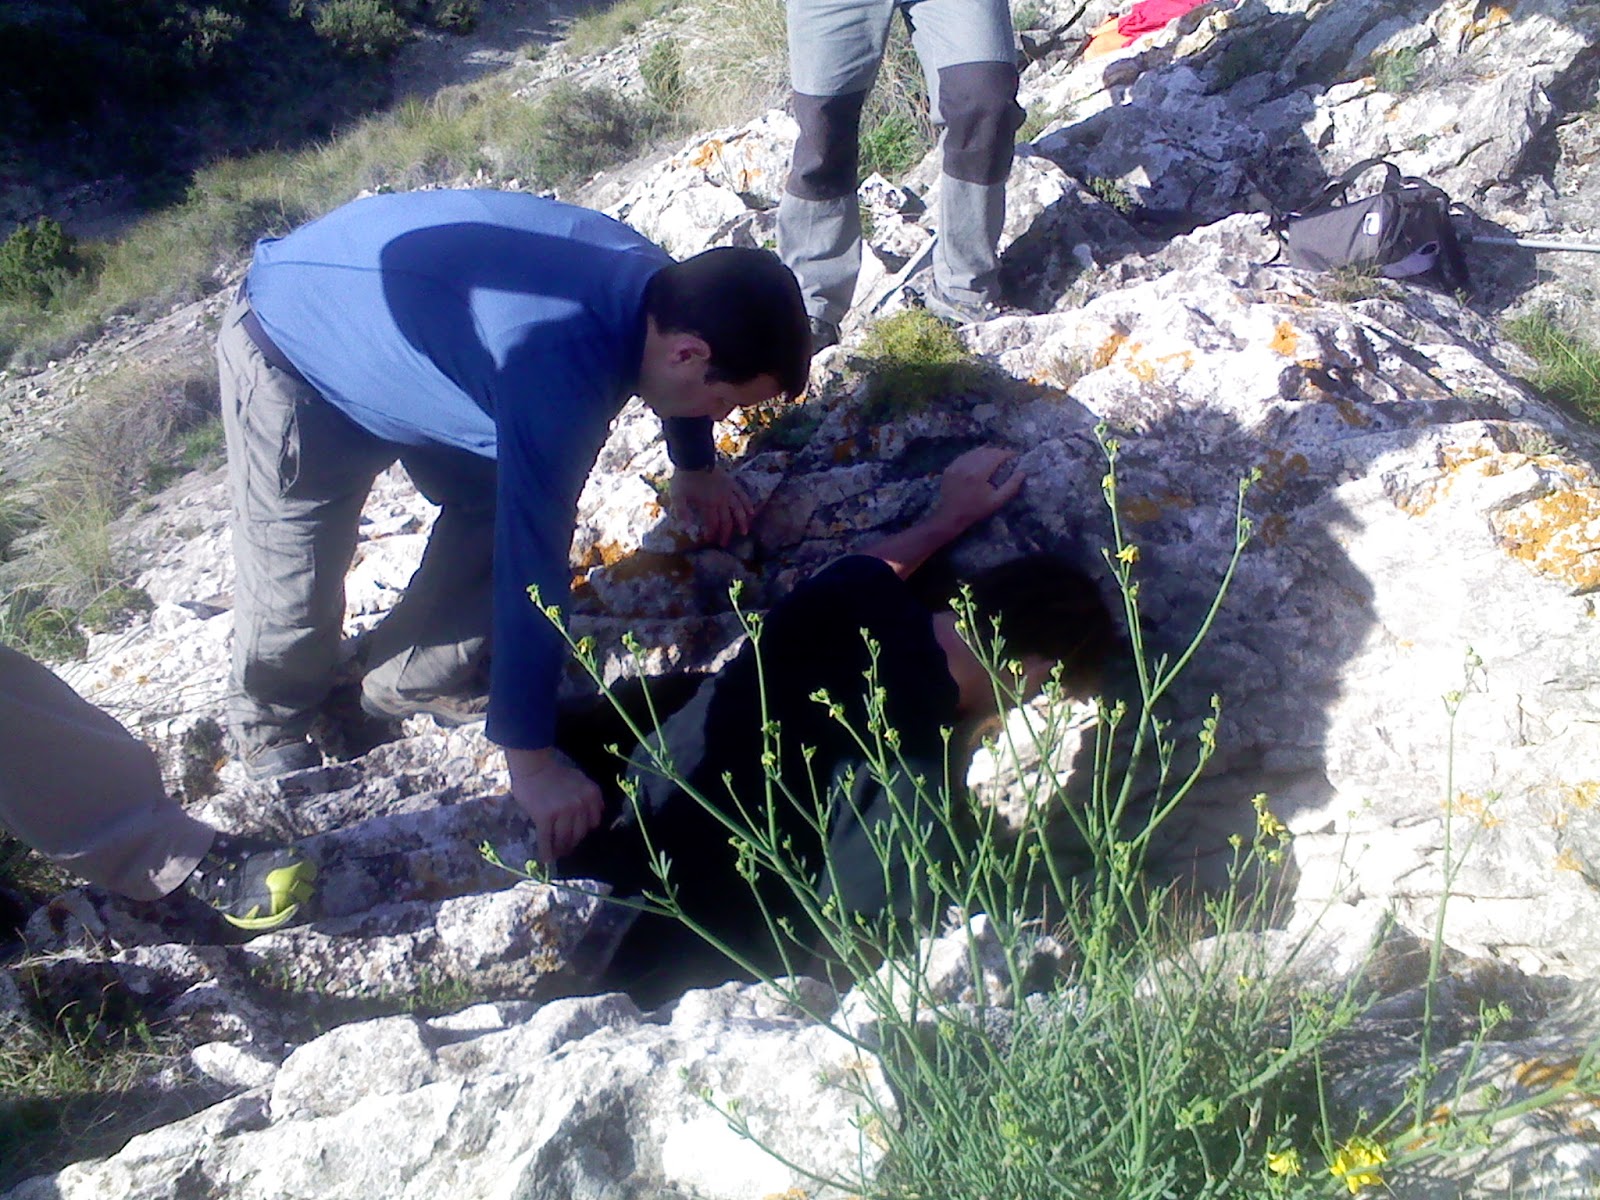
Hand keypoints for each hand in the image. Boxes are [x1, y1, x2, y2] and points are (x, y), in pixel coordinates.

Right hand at [505, 747, 603, 863]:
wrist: (533, 767)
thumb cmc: (555, 773)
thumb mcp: (581, 780)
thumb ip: (590, 797)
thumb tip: (598, 813)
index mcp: (591, 794)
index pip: (593, 822)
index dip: (585, 832)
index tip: (578, 837)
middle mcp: (580, 804)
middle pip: (580, 833)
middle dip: (573, 844)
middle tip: (567, 850)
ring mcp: (563, 811)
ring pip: (565, 838)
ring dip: (561, 850)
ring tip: (558, 855)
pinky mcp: (546, 817)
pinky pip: (547, 839)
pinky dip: (546, 851)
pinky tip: (546, 859)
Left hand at [670, 466, 754, 546]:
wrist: (693, 458)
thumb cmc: (684, 478)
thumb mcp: (677, 496)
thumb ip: (681, 512)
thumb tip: (684, 528)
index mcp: (708, 505)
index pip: (713, 524)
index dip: (712, 534)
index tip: (710, 540)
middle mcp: (721, 500)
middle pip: (727, 520)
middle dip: (726, 533)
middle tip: (724, 544)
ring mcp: (728, 492)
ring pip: (738, 510)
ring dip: (742, 522)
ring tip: (744, 532)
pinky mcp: (731, 483)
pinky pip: (743, 495)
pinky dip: (747, 504)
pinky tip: (751, 511)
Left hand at [931, 447, 1025, 531]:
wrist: (951, 516)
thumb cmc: (976, 510)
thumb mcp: (997, 501)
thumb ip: (1011, 486)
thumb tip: (1022, 472)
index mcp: (979, 473)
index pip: (997, 455)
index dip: (1008, 454)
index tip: (1015, 456)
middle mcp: (966, 465)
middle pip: (987, 451)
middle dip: (998, 453)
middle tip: (1006, 459)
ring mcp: (956, 465)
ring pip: (975, 452)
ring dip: (987, 453)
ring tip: (994, 459)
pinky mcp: (950, 467)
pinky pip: (965, 456)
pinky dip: (974, 456)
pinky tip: (979, 462)